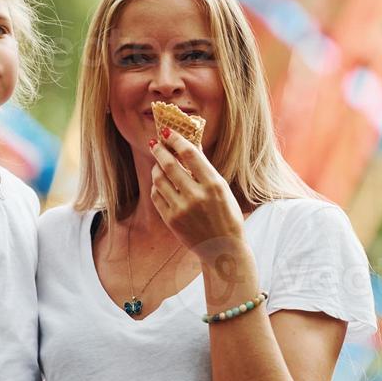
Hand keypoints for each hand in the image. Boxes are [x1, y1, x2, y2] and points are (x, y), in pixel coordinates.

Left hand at [149, 127, 244, 257]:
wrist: (222, 248)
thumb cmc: (226, 215)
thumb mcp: (221, 189)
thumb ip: (204, 168)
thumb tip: (191, 143)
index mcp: (213, 184)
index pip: (190, 154)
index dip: (176, 139)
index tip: (167, 131)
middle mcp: (196, 196)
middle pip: (170, 164)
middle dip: (159, 150)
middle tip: (155, 142)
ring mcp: (182, 209)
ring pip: (159, 179)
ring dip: (156, 167)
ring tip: (158, 164)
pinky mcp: (171, 220)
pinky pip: (156, 196)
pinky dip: (157, 186)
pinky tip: (160, 183)